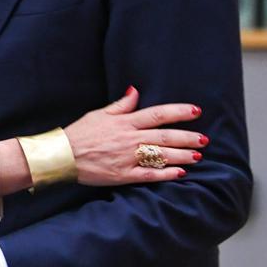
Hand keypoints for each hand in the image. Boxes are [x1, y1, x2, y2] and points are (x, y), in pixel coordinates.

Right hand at [64, 86, 205, 185]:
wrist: (62, 155)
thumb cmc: (79, 133)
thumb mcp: (99, 114)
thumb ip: (121, 105)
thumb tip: (135, 91)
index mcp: (124, 122)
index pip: (157, 114)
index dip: (178, 112)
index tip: (196, 111)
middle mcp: (129, 139)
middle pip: (165, 136)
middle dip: (187, 137)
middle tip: (204, 138)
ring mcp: (127, 158)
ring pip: (161, 156)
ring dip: (182, 155)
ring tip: (198, 155)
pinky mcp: (123, 175)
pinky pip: (149, 175)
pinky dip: (166, 174)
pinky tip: (180, 173)